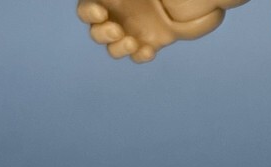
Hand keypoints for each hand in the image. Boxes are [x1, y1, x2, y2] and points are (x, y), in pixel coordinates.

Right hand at [76, 0, 224, 63]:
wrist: (184, 1)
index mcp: (107, 0)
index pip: (86, 10)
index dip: (89, 13)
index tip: (100, 12)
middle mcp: (114, 18)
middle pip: (96, 34)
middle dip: (102, 34)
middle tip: (117, 30)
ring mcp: (129, 34)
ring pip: (113, 50)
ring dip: (119, 49)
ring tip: (132, 42)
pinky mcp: (146, 45)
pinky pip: (137, 57)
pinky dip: (141, 56)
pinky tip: (149, 51)